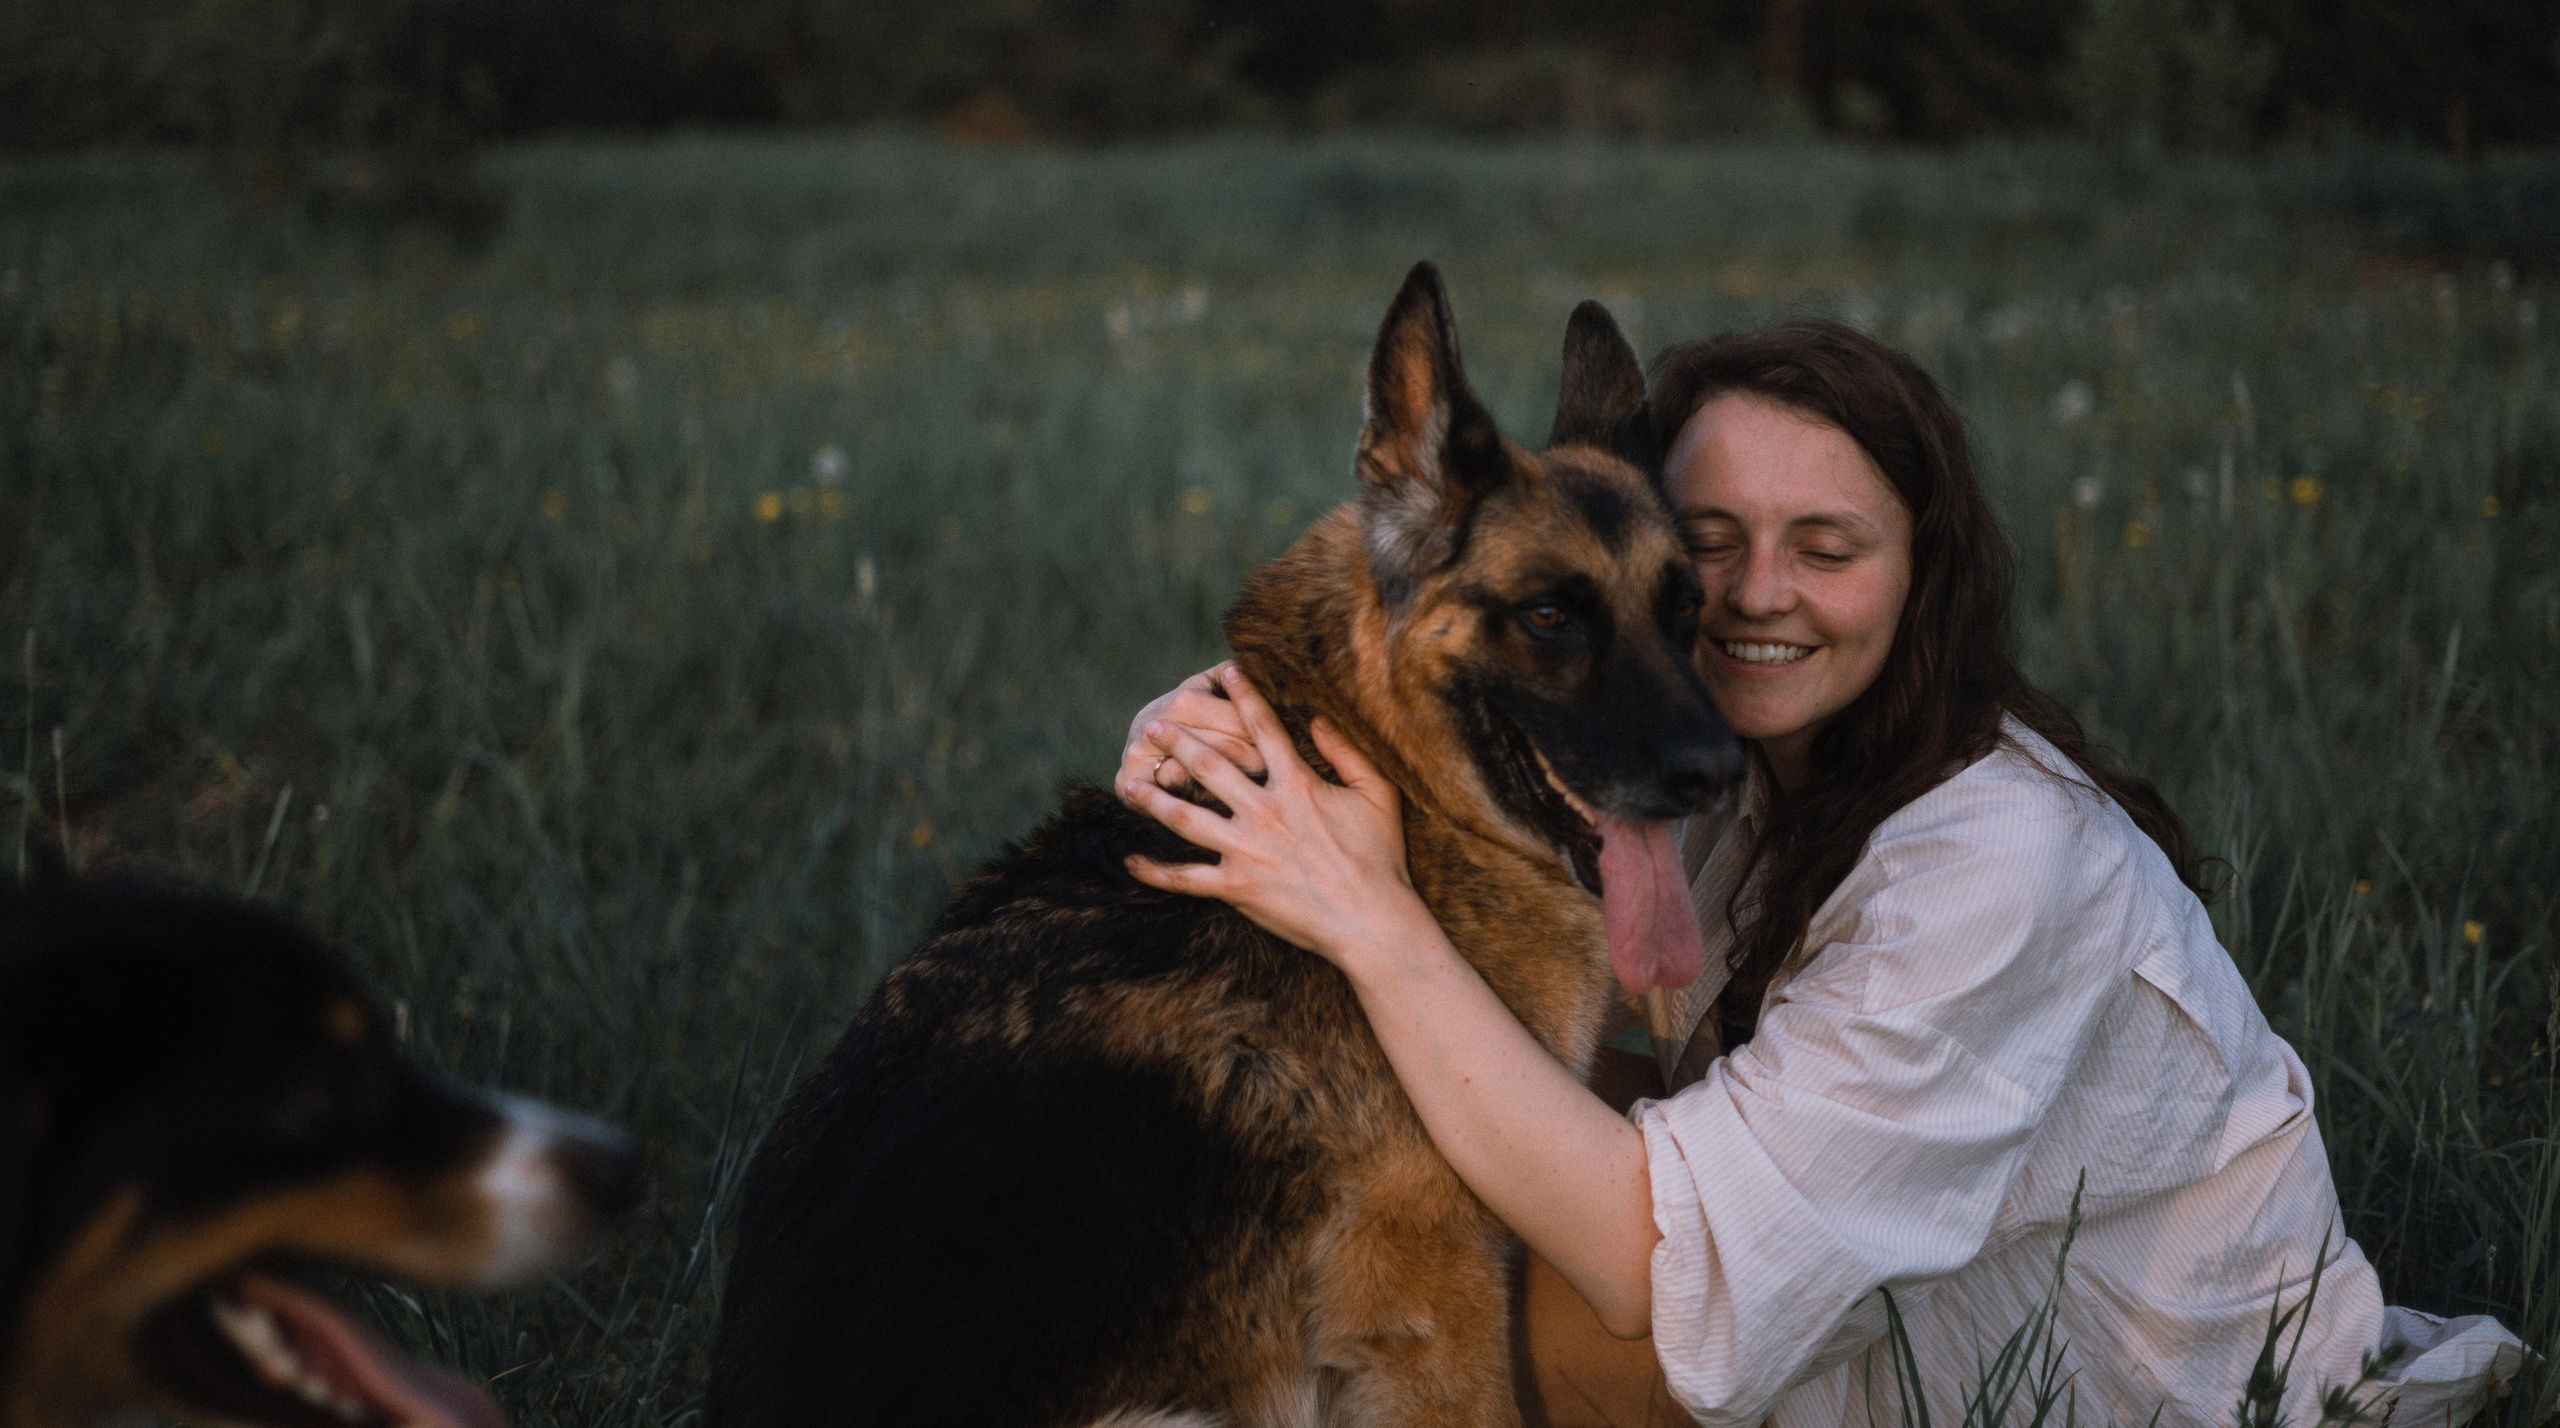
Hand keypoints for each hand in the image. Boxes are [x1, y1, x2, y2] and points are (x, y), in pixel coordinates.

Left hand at [1121, 667, 1425, 965]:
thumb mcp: (1378, 795)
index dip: (1244, 696)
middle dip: (1178, 742)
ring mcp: (1245, 850)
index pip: (1263, 729)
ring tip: (1130, 781)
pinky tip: (1132, 860)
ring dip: (1153, 798)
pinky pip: (1186, 879)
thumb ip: (1349, 752)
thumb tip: (1321, 718)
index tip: (1224, 672)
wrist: (1371, 921)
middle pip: (1209, 766)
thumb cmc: (1379, 858)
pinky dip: (1155, 872)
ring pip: (1185, 818)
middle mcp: (1263, 812)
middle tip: (1152, 726)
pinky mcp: (1235, 888)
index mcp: (1297, 785)